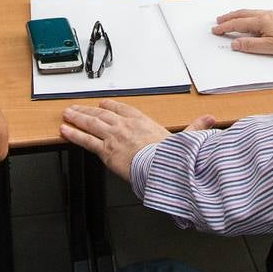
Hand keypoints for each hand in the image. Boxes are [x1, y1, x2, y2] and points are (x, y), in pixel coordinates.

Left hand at [60, 99, 214, 180]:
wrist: (161, 167)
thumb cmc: (170, 156)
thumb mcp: (185, 139)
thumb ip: (195, 128)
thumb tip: (209, 120)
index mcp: (143, 122)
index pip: (123, 109)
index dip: (112, 106)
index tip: (104, 104)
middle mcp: (125, 126)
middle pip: (103, 114)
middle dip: (88, 110)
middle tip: (76, 108)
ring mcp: (114, 137)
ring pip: (91, 123)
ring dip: (77, 118)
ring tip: (66, 114)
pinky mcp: (105, 150)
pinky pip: (85, 140)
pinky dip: (73, 134)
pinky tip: (64, 130)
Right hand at [211, 9, 272, 55]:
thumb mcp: (269, 47)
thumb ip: (250, 45)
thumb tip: (234, 43)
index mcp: (260, 22)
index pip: (237, 24)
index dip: (225, 27)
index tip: (215, 30)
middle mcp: (264, 15)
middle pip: (241, 14)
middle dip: (228, 18)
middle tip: (218, 21)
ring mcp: (271, 14)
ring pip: (249, 12)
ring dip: (237, 15)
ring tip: (230, 17)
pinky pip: (256, 12)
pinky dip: (247, 14)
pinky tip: (249, 17)